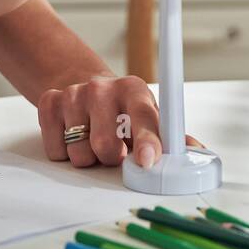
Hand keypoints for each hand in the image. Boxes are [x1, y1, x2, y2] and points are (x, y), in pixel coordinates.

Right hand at [37, 75, 203, 167]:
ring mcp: (74, 93)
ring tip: (93, 139)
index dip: (147, 142)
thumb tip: (199, 153)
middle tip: (114, 149)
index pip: (143, 119)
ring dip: (87, 157)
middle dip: (111, 158)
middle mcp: (102, 87)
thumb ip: (172, 138)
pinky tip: (73, 134)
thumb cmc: (125, 112)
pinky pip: (56, 150)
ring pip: (79, 153)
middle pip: (106, 146)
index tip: (148, 160)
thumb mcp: (150, 118)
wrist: (88, 89)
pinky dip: (64, 151)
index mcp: (135, 90)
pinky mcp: (49, 102)